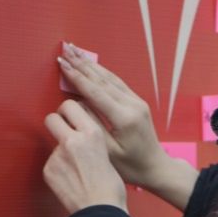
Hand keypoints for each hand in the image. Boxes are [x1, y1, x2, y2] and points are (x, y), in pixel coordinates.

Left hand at [43, 99, 126, 214]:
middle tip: (63, 133)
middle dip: (56, 124)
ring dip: (59, 151)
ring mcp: (58, 155)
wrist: (101, 211)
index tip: (71, 118)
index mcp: (92, 132)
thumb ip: (89, 139)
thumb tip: (78, 132)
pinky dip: (57, 169)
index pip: (70, 105)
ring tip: (75, 169)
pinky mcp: (49, 170)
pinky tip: (70, 181)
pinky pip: (50, 163)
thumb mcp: (107, 151)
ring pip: (52, 143)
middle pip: (51, 118)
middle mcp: (73, 139)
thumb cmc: (110, 186)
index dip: (69, 112)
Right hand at [58, 43, 197, 209]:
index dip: (76, 76)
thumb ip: (93, 125)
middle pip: (102, 79)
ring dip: (91, 64)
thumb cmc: (130, 166)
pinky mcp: (137, 102)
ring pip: (110, 77)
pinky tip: (92, 65)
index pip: (95, 92)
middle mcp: (132, 104)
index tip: (62, 63)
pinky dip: (102, 72)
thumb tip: (78, 103)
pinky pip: (116, 82)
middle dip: (82, 63)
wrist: (155, 167)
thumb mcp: (108, 152)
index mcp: (124, 117)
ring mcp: (137, 101)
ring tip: (75, 51)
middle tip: (66, 49)